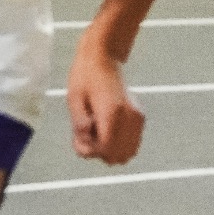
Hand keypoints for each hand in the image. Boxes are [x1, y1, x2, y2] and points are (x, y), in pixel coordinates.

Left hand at [67, 39, 144, 164]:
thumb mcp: (74, 99)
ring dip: (110, 150)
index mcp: (112, 112)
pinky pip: (133, 143)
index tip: (79, 140)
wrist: (104, 58)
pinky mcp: (139, 117)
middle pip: (119, 155)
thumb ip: (80, 124)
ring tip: (96, 133)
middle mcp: (129, 117)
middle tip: (87, 136)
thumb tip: (85, 143)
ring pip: (129, 152)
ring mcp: (137, 117)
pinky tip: (106, 130)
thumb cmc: (85, 76)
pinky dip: (119, 144)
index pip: (106, 148)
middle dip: (100, 153)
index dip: (91, 152)